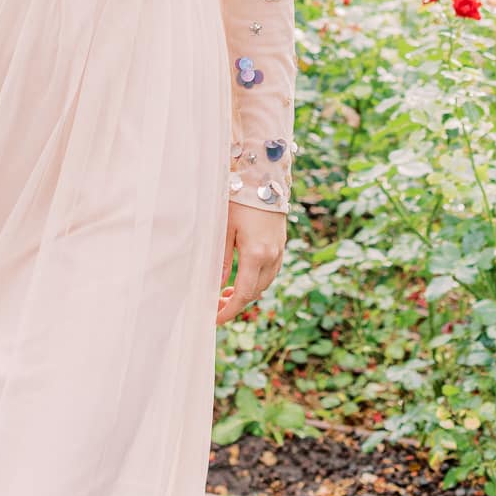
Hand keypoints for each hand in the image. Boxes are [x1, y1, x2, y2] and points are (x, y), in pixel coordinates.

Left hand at [217, 202, 286, 324]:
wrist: (264, 177)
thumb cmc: (239, 200)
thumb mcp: (224, 229)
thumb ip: (221, 260)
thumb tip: (215, 286)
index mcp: (256, 255)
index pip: (242, 294)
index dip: (228, 310)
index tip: (214, 318)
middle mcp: (271, 256)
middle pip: (254, 292)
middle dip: (235, 303)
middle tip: (215, 305)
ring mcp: (279, 251)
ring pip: (264, 284)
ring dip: (246, 292)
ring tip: (226, 293)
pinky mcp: (281, 244)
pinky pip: (270, 272)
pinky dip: (256, 280)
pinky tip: (242, 277)